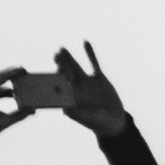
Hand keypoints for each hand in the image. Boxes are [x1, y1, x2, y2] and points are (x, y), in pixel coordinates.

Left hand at [0, 51, 117, 132]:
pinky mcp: (98, 78)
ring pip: (76, 67)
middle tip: (55, 54)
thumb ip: (77, 113)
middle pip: (65, 74)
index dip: (55, 78)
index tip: (52, 71)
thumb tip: (65, 109)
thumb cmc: (98, 122)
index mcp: (69, 98)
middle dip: (60, 65)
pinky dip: (90, 53)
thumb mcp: (88, 118)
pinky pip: (93, 63)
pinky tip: (85, 42)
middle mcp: (75, 89)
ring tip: (61, 48)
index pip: (59, 86)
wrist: (113, 121)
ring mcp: (86, 82)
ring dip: (69, 58)